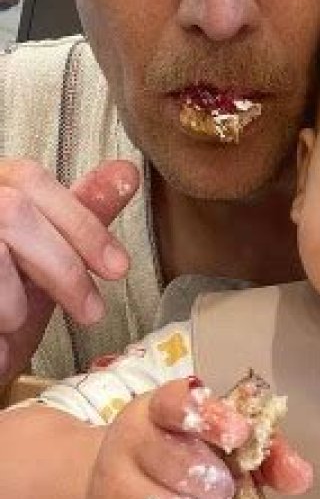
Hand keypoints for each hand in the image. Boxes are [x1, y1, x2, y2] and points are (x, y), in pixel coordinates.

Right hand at [0, 159, 138, 381]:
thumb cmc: (1, 303)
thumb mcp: (45, 258)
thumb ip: (80, 215)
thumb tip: (127, 172)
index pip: (29, 177)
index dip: (79, 222)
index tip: (118, 269)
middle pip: (12, 210)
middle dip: (63, 266)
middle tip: (92, 312)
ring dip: (16, 298)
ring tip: (15, 325)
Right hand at [85, 377, 312, 498]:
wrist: (120, 484)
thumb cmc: (187, 454)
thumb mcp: (225, 441)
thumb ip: (267, 452)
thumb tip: (299, 476)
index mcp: (160, 406)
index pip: (177, 403)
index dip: (211, 419)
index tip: (241, 434)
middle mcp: (129, 439)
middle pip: (178, 466)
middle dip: (218, 487)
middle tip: (228, 493)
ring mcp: (111, 486)